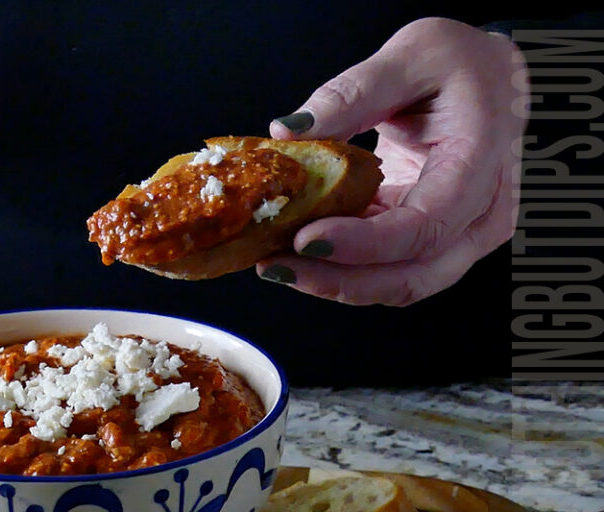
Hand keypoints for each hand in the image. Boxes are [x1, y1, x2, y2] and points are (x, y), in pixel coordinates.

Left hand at [258, 17, 527, 305]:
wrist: (493, 81)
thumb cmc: (462, 65)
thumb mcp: (412, 55)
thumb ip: (350, 93)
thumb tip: (289, 132)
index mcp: (480, 166)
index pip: (427, 225)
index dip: (364, 244)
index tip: (304, 238)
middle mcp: (479, 216)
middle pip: (411, 275)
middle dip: (338, 280)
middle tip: (274, 265)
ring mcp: (457, 235)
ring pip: (397, 282)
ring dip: (333, 282)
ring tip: (275, 263)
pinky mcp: (427, 238)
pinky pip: (386, 267)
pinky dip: (341, 267)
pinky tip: (297, 250)